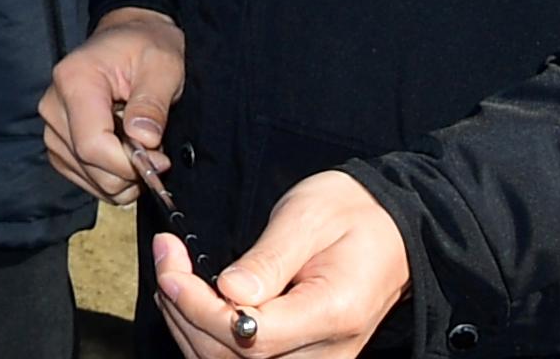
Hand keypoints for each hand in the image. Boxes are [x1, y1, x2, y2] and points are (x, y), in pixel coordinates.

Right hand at [42, 5, 186, 202]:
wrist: (129, 38)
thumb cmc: (145, 47)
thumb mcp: (162, 66)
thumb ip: (152, 102)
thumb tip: (145, 140)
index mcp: (74, 80)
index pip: (92, 145)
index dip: (128, 164)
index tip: (160, 159)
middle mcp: (54, 105)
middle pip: (90, 166)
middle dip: (129, 171)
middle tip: (155, 149)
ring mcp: (52, 126)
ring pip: (88, 178)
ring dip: (122, 174)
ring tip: (137, 143)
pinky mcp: (57, 142)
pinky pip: (83, 178)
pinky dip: (110, 176)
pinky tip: (123, 152)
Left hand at [150, 169, 409, 358]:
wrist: (393, 229)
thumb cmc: (352, 214)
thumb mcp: (307, 217)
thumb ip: (268, 259)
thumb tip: (228, 291)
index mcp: (334, 313)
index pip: (251, 336)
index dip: (200, 308)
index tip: (172, 267)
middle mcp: (328, 351)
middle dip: (185, 312)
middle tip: (166, 259)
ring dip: (189, 326)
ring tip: (172, 274)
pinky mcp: (303, 357)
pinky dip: (206, 335)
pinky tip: (190, 300)